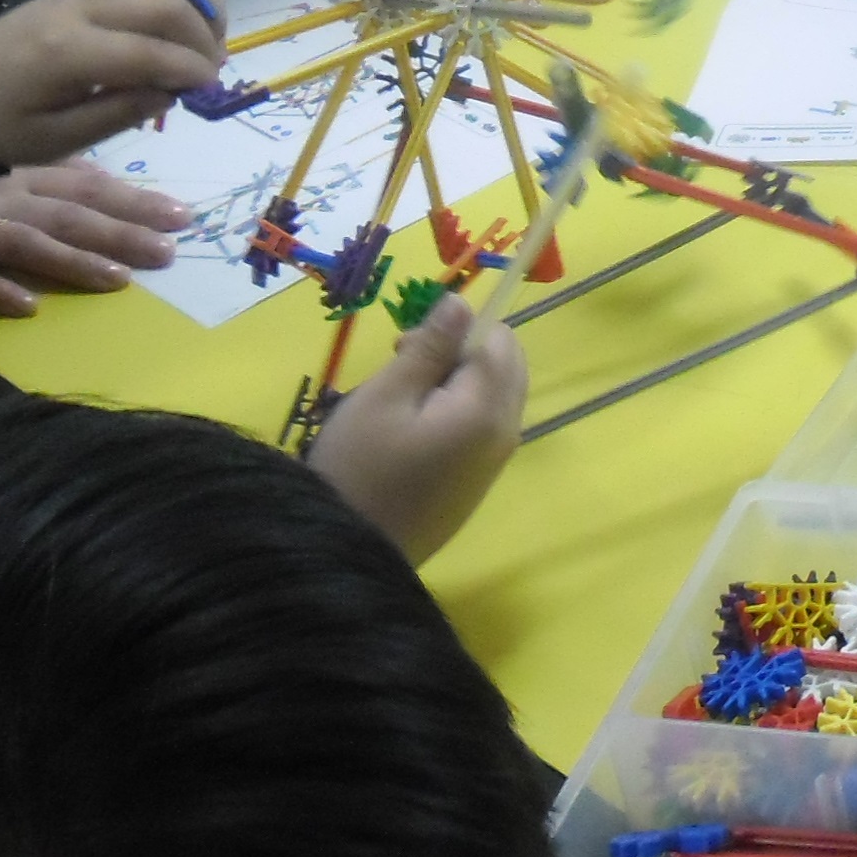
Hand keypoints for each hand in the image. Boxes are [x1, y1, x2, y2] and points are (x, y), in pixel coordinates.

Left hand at [0, 0, 224, 165]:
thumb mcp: (52, 142)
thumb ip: (115, 115)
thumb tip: (170, 94)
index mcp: (67, 55)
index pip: (151, 52)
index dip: (191, 70)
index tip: (210, 92)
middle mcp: (77, 11)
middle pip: (164, 3)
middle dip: (202, 35)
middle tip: (213, 71)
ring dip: (195, 2)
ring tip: (208, 40)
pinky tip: (182, 20)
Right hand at [0, 161, 191, 314]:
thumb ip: (46, 175)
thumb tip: (102, 179)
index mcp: (17, 175)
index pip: (87, 187)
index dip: (134, 200)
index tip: (182, 215)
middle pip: (68, 215)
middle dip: (120, 232)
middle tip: (167, 251)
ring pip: (26, 243)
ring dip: (72, 261)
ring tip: (117, 279)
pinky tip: (28, 308)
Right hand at [306, 294, 528, 560]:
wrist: (350, 552)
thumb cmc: (360, 466)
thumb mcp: (387, 396)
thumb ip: (430, 347)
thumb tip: (463, 303)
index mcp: (488, 408)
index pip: (500, 341)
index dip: (457, 330)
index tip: (406, 345)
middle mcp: (505, 434)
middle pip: (505, 367)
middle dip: (462, 353)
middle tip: (401, 365)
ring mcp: (494, 465)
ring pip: (493, 397)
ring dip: (455, 384)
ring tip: (397, 399)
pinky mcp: (476, 486)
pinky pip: (480, 430)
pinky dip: (454, 415)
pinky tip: (408, 432)